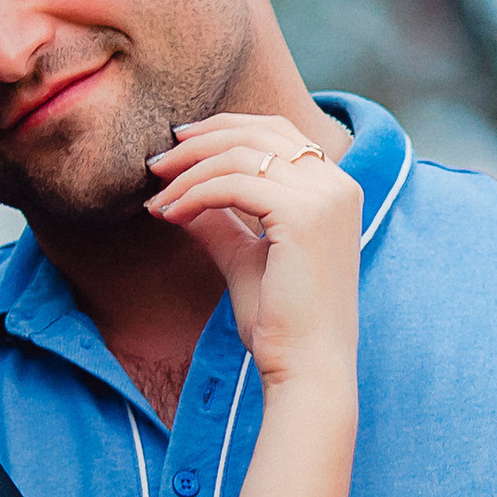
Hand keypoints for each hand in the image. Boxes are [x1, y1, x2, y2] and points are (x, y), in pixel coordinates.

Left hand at [143, 115, 361, 393]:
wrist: (306, 367)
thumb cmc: (282, 322)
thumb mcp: (246, 259)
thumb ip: (223, 223)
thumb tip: (183, 194)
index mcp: (336, 190)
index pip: (279, 131)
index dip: (225, 129)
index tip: (179, 146)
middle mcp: (339, 185)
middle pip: (261, 130)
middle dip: (202, 141)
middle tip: (158, 163)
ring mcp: (325, 198)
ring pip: (242, 155)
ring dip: (189, 171)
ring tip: (158, 196)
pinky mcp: (303, 215)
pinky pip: (233, 184)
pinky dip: (194, 195)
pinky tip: (170, 215)